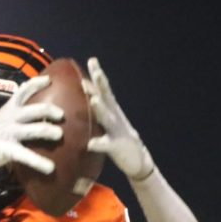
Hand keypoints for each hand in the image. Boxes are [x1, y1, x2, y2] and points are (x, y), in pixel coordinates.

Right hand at [0, 75, 64, 176]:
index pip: (23, 91)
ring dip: (49, 131)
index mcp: (9, 109)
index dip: (36, 83)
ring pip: (35, 130)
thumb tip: (37, 108)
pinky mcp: (8, 149)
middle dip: (51, 110)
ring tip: (59, 135)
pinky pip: (27, 155)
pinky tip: (50, 168)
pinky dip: (40, 162)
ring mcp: (9, 133)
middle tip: (62, 116)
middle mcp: (10, 118)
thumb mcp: (3, 119)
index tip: (49, 80)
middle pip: (35, 109)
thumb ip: (17, 113)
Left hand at [83, 57, 155, 180]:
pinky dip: (99, 143)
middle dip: (100, 84)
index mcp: (112, 111)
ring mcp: (118, 131)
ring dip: (100, 108)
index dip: (98, 75)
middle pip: (107, 98)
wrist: (138, 161)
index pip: (104, 90)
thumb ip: (97, 111)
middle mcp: (116, 117)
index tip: (92, 60)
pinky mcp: (118, 147)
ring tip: (93, 99)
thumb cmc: (118, 140)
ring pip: (108, 117)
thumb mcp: (107, 123)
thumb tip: (82, 97)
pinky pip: (107, 145)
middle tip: (94, 72)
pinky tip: (91, 143)